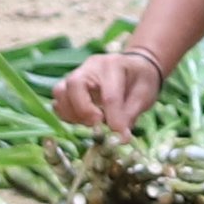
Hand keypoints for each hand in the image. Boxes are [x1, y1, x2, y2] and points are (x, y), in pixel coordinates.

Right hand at [48, 36, 166, 131]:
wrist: (134, 66)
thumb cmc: (140, 79)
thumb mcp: (144, 95)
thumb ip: (131, 115)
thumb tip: (120, 138)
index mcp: (114, 65)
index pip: (109, 95)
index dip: (113, 119)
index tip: (120, 137)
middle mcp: (91, 66)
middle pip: (74, 84)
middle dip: (83, 110)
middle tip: (98, 125)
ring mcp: (77, 75)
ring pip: (61, 92)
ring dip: (73, 114)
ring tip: (91, 124)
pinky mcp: (69, 86)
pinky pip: (59, 101)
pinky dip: (67, 115)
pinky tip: (83, 121)